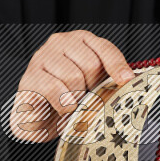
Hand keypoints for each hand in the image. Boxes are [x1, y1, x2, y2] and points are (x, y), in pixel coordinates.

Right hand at [10, 30, 134, 142]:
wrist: (38, 118)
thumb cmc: (69, 100)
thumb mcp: (94, 86)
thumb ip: (109, 80)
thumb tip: (129, 82)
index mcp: (81, 42)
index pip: (105, 49)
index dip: (117, 66)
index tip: (126, 81)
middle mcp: (60, 43)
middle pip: (90, 64)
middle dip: (92, 88)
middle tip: (87, 101)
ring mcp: (42, 58)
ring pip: (73, 77)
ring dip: (77, 99)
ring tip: (73, 107)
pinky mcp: (29, 77)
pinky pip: (53, 88)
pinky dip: (63, 104)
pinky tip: (62, 110)